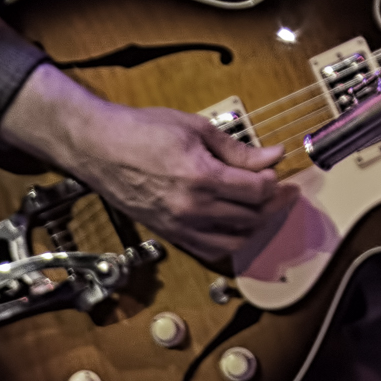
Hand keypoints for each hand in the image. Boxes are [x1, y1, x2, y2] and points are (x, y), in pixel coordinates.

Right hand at [0, 63, 283, 262]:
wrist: (99, 147)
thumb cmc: (142, 131)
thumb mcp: (197, 129)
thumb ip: (238, 149)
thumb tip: (274, 155)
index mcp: (202, 178)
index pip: (257, 191)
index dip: (274, 181)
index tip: (277, 171)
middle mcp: (192, 208)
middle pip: (251, 218)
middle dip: (272, 204)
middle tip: (282, 190)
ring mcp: (179, 226)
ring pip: (234, 241)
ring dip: (255, 226)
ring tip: (262, 209)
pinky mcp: (169, 234)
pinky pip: (209, 251)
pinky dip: (229, 243)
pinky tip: (237, 227)